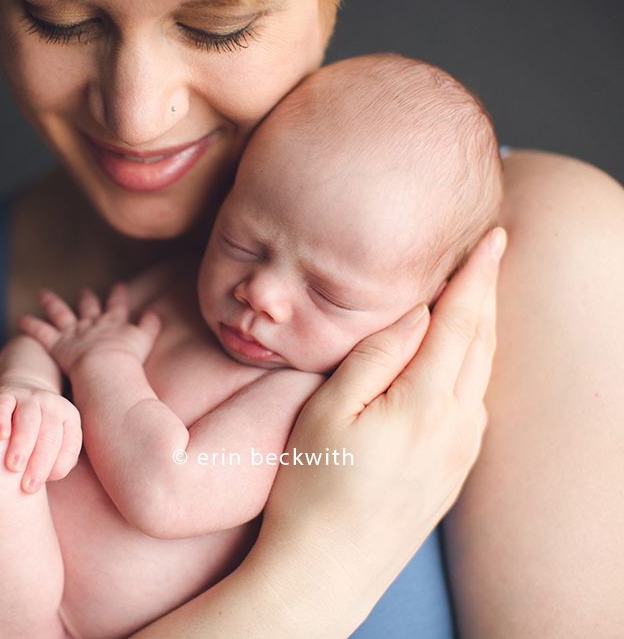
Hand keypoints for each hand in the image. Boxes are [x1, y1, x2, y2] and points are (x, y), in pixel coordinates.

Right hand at [0, 383, 81, 492]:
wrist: (23, 388)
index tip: (42, 484)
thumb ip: (56, 460)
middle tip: (28, 486)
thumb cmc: (39, 429)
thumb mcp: (56, 441)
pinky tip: (0, 435)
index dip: (58, 467)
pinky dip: (2, 419)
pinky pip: (4, 405)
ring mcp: (30, 397)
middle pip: (50, 436)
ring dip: (22, 445)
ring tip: (14, 467)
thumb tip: (45, 479)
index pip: (70, 445)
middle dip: (40, 463)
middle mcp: (53, 406)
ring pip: (29, 420)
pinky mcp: (6, 393)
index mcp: (70, 419)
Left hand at [19, 283, 161, 374]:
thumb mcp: (144, 340)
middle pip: (88, 306)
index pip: (117, 305)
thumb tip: (157, 313)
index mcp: (114, 323)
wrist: (107, 367)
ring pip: (60, 313)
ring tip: (43, 294)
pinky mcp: (58, 343)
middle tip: (84, 290)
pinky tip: (20, 320)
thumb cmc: (128, 359)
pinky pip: (41, 332)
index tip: (119, 285)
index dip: (118, 296)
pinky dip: (31, 325)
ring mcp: (74, 332)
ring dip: (52, 303)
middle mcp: (92, 323)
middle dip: (86, 298)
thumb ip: (151, 326)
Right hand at [256, 228, 504, 627]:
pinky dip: (474, 364)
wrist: (327, 569)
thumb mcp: (328, 412)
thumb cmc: (314, 488)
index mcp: (425, 403)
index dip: (476, 275)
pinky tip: (461, 358)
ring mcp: (460, 452)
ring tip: (477, 294)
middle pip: (482, 342)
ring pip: (482, 372)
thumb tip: (416, 316)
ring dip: (483, 327)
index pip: (461, 322)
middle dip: (488, 291)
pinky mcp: (454, 472)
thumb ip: (375, 357)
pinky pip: (475, 402)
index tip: (492, 236)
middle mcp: (457, 426)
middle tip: (492, 249)